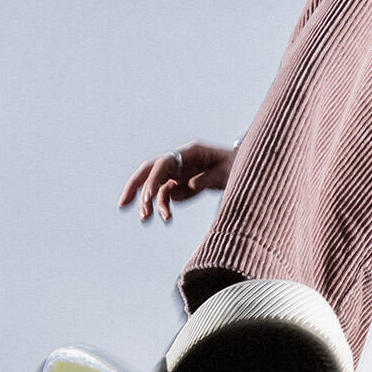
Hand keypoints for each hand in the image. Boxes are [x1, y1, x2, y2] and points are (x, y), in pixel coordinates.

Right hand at [117, 139, 233, 223]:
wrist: (248, 167)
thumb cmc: (239, 166)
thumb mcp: (227, 173)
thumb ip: (207, 179)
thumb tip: (188, 186)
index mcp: (190, 152)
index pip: (163, 163)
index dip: (153, 179)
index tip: (148, 198)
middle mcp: (180, 160)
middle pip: (150, 171)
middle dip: (135, 187)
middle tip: (123, 204)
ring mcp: (180, 172)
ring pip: (157, 186)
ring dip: (149, 203)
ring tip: (146, 219)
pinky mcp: (182, 184)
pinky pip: (168, 195)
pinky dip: (164, 207)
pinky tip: (167, 218)